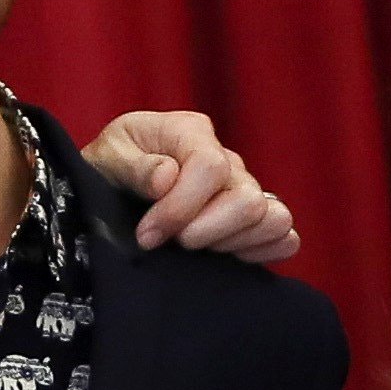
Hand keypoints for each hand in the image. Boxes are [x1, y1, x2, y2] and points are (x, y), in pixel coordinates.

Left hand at [83, 109, 301, 262]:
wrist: (113, 184)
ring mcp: (245, 188)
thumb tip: (168, 177)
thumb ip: (133, 166)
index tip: (148, 235)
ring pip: (272, 218)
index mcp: (190, 132)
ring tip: (198, 249)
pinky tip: (229, 257)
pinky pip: (284, 235)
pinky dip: (265, 250)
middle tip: (172, 243)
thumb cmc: (108, 166)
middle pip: (247, 199)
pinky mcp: (253, 219)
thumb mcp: (106, 156)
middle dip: (206, 230)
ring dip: (233, 242)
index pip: (211, 167)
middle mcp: (226, 158)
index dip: (180, 207)